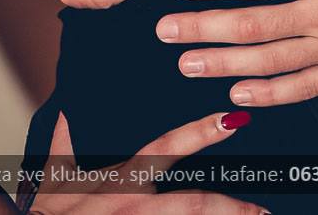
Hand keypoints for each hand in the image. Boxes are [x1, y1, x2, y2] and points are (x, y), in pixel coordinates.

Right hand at [27, 107, 264, 213]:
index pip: (167, 148)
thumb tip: (65, 113)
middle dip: (233, 207)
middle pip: (193, 205)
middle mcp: (135, 205)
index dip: (201, 132)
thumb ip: (63, 145)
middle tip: (264, 210)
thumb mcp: (53, 180)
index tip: (234, 119)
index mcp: (121, 180)